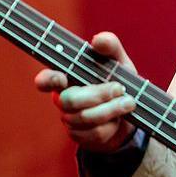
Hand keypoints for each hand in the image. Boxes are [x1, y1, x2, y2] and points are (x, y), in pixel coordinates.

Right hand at [34, 31, 138, 153]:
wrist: (130, 112)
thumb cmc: (118, 80)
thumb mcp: (119, 61)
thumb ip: (110, 46)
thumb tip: (98, 40)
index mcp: (66, 77)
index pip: (46, 80)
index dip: (48, 80)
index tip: (62, 78)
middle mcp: (63, 98)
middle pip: (70, 100)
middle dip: (99, 94)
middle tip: (120, 88)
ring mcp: (69, 119)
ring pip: (84, 118)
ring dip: (111, 109)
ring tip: (129, 102)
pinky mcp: (80, 136)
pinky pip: (95, 133)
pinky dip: (113, 124)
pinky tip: (120, 118)